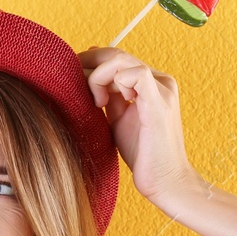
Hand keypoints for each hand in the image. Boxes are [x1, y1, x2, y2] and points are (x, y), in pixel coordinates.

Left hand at [78, 46, 200, 206]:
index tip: (72, 80)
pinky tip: (107, 104)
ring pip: (122, 60)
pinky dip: (116, 82)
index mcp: (151, 82)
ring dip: (98, 77)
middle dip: (87, 65)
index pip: (116, 57)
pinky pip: (137, 74)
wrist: (165, 182)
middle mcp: (160, 80)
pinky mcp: (159, 103)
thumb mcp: (118, 118)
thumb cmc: (142, 153)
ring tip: (97, 102)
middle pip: (116, 54)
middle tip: (73, 84)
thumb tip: (86, 73)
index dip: (90, 62)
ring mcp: (162, 89)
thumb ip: (108, 95)